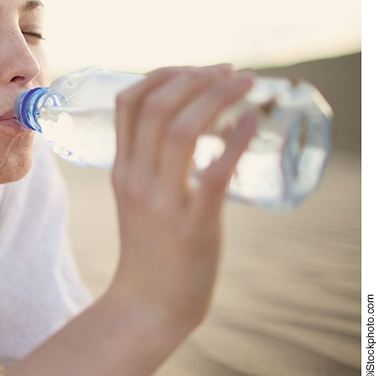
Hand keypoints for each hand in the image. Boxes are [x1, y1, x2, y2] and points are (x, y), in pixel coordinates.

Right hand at [108, 64, 256, 331]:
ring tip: (244, 85)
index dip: (162, 74)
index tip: (194, 69)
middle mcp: (136, 180)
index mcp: (121, 169)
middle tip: (228, 71)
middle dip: (195, 77)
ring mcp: (162, 203)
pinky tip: (253, 122)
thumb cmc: (150, 249)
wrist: (148, 305)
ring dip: (217, 97)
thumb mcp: (134, 197)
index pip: (128, 102)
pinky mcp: (193, 225)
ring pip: (183, 129)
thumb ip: (149, 162)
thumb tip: (189, 121)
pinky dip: (238, 138)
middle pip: (157, 106)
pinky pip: (215, 171)